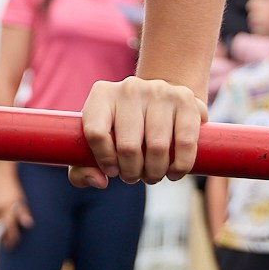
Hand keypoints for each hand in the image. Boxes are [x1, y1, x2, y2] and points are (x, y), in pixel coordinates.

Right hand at [0, 174, 34, 249]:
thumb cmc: (12, 188)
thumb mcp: (21, 200)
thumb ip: (24, 213)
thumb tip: (29, 225)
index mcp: (8, 206)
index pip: (10, 227)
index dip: (11, 238)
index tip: (13, 245)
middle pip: (0, 229)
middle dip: (3, 238)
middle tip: (8, 246)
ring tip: (3, 237)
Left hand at [71, 76, 203, 188]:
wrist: (161, 100)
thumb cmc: (124, 128)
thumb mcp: (98, 142)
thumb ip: (83, 168)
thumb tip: (100, 180)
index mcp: (102, 95)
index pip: (96, 133)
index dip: (104, 159)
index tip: (112, 170)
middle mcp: (129, 88)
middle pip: (128, 146)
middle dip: (132, 172)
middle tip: (135, 176)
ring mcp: (159, 91)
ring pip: (157, 147)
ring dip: (155, 172)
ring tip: (152, 175)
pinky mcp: (185, 98)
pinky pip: (185, 142)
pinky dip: (180, 166)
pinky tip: (174, 172)